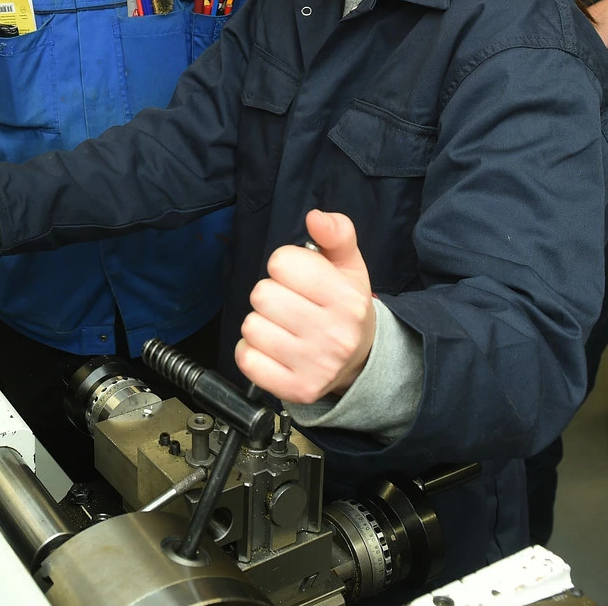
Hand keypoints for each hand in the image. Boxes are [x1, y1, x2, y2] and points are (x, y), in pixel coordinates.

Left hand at [235, 209, 375, 404]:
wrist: (361, 360)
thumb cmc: (345, 306)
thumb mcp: (348, 264)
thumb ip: (336, 232)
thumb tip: (315, 217)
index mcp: (346, 298)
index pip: (282, 262)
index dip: (284, 265)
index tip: (298, 277)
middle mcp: (334, 334)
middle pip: (262, 294)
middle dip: (270, 294)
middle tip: (289, 304)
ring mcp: (315, 366)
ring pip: (251, 326)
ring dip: (260, 323)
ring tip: (282, 326)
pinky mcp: (297, 390)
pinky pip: (246, 359)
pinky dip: (251, 351)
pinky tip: (273, 348)